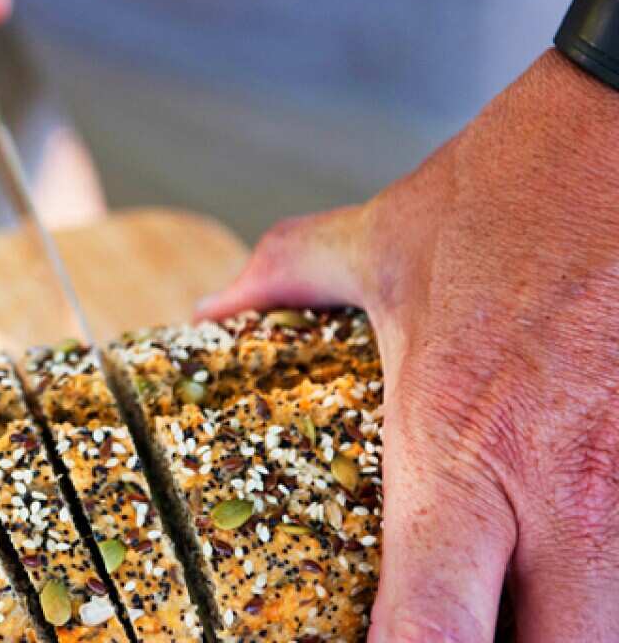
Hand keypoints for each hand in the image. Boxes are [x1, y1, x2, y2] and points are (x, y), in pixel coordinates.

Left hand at [198, 50, 618, 640]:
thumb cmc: (514, 191)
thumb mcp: (382, 242)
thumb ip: (285, 280)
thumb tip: (210, 307)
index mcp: (456, 452)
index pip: (428, 637)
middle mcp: (557, 494)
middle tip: (457, 627)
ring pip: (612, 628)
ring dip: (562, 629)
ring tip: (511, 603)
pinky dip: (608, 584)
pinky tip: (571, 566)